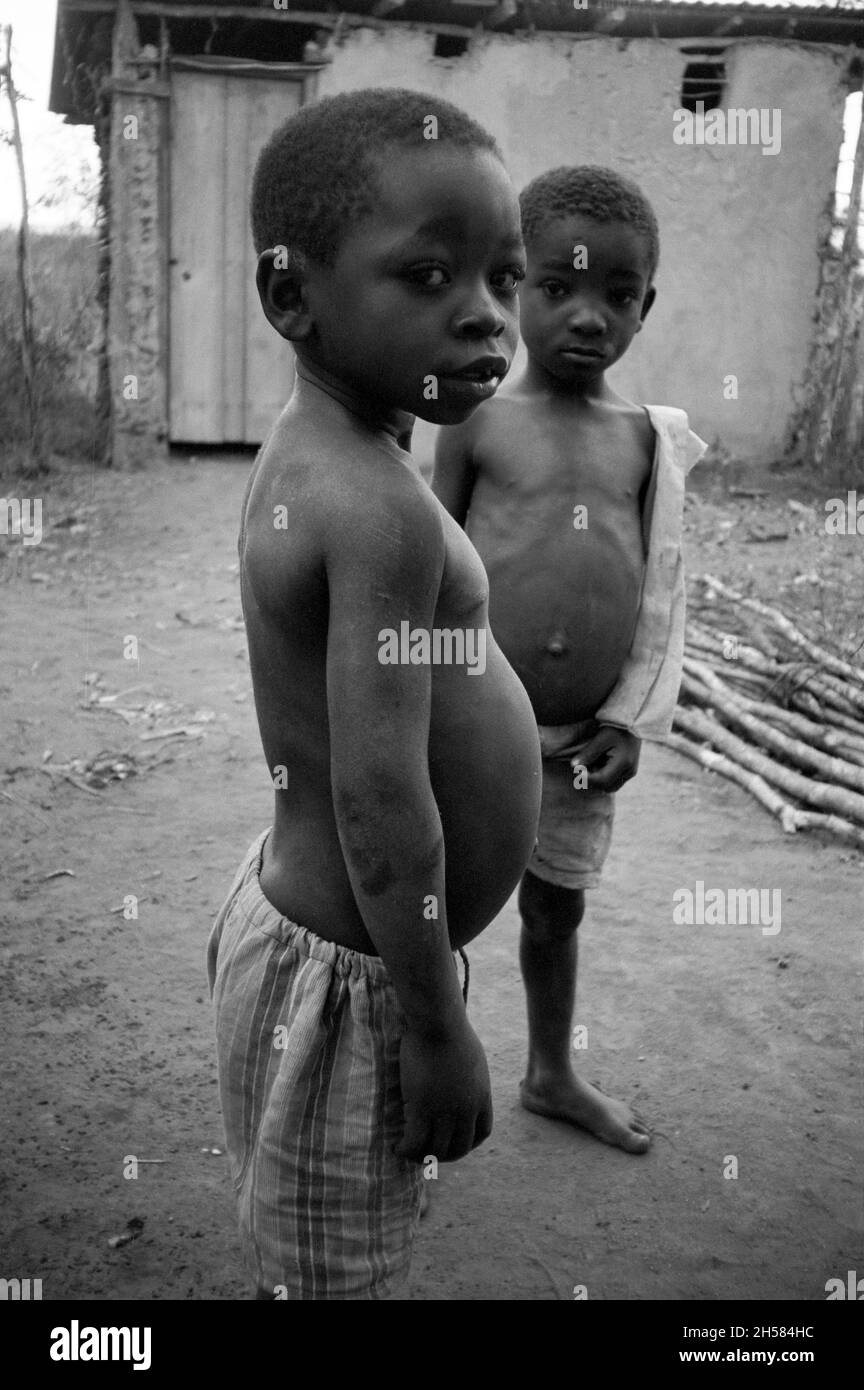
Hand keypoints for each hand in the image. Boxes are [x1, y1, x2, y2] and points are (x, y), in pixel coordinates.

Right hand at [395, 1018, 492, 1164]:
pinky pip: (415, 1142)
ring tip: (407, 1151)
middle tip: (426, 1152)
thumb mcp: (471, 1057)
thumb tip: (459, 1077)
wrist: (438, 1023)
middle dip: (443, 1155)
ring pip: (436, 1150)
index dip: (467, 1144)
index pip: (481, 1133)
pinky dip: (406, 1150)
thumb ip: (468, 1075)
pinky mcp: (422, 1108)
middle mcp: (467, 1109)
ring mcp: (446, 1111)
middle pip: (459, 1148)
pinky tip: (397, 1147)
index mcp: (481, 1097)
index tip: (453, 1143)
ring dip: (422, 1156)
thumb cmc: (451, 1030)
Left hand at [570, 725, 640, 792]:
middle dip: (592, 780)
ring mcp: (631, 773)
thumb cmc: (615, 728)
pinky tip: (601, 765)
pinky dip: (605, 778)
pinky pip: (615, 783)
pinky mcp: (630, 772)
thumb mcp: (601, 738)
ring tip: (594, 765)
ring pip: (610, 787)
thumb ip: (588, 753)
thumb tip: (574, 766)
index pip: (602, 780)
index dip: (587, 778)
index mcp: (624, 762)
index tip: (577, 771)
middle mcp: (630, 771)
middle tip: (584, 767)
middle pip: (606, 786)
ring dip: (599, 780)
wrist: (632, 724)